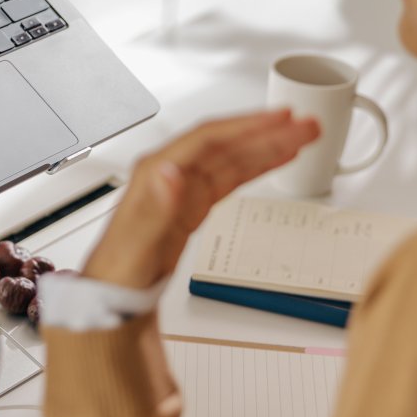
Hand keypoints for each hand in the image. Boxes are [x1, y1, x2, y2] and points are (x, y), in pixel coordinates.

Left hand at [82, 110, 319, 289]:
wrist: (110, 297)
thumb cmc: (118, 272)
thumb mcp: (137, 246)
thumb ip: (154, 209)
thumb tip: (170, 173)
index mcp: (157, 174)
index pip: (209, 139)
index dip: (247, 126)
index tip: (281, 119)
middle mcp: (170, 174)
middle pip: (226, 144)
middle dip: (267, 132)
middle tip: (306, 126)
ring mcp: (183, 189)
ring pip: (232, 158)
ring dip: (267, 146)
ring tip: (303, 137)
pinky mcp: (191, 206)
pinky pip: (230, 177)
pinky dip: (255, 167)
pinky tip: (274, 160)